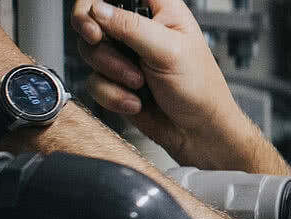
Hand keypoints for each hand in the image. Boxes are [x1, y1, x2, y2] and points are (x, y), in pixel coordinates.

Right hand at [72, 0, 253, 164]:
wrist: (199, 133)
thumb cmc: (200, 89)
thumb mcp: (168, 50)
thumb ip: (130, 27)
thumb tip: (98, 9)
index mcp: (159, 10)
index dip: (97, 4)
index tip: (95, 21)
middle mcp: (138, 29)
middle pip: (92, 19)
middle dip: (99, 40)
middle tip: (101, 42)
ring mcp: (125, 56)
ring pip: (90, 52)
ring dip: (112, 72)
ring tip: (140, 83)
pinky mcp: (116, 82)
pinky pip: (94, 82)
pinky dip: (113, 95)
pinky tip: (137, 101)